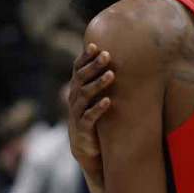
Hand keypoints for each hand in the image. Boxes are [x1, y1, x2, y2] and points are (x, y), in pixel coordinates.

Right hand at [68, 44, 114, 178]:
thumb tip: (119, 58)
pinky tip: (108, 101)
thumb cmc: (94, 116)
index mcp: (77, 88)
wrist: (86, 147)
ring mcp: (77, 113)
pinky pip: (89, 117)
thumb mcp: (94, 97)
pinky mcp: (83, 128)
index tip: (94, 45)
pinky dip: (98, 109)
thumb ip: (100, 79)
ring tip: (111, 75)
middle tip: (106, 55)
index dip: (84, 57)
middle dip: (93, 66)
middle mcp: (74, 98)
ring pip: (84, 95)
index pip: (77, 69)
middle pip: (81, 78)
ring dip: (98, 84)